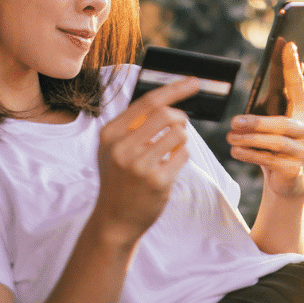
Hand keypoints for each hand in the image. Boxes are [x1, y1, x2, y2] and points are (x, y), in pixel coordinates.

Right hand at [92, 77, 197, 242]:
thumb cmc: (119, 179)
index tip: (194, 82)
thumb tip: (168, 99)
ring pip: (179, 134)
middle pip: (166, 114)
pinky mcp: (157, 181)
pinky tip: (169, 167)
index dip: (174, 89)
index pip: (147, 102)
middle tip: (180, 126)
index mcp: (110, 134)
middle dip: (180, 118)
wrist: (114, 220)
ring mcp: (139, 166)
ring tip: (170, 150)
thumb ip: (133, 125)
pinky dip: (182, 156)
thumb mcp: (113, 149)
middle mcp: (122, 148)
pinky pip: (184, 155)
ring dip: (182, 139)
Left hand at [227, 41, 303, 199]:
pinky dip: (250, 155)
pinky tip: (236, 152)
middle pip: (281, 123)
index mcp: (303, 111)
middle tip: (233, 121)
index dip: (292, 66)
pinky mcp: (295, 169)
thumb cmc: (275, 144)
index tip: (288, 45)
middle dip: (256, 122)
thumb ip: (274, 99)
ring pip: (274, 142)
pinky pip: (269, 160)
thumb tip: (273, 69)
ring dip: (249, 139)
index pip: (298, 85)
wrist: (286, 180)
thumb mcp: (273, 120)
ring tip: (230, 138)